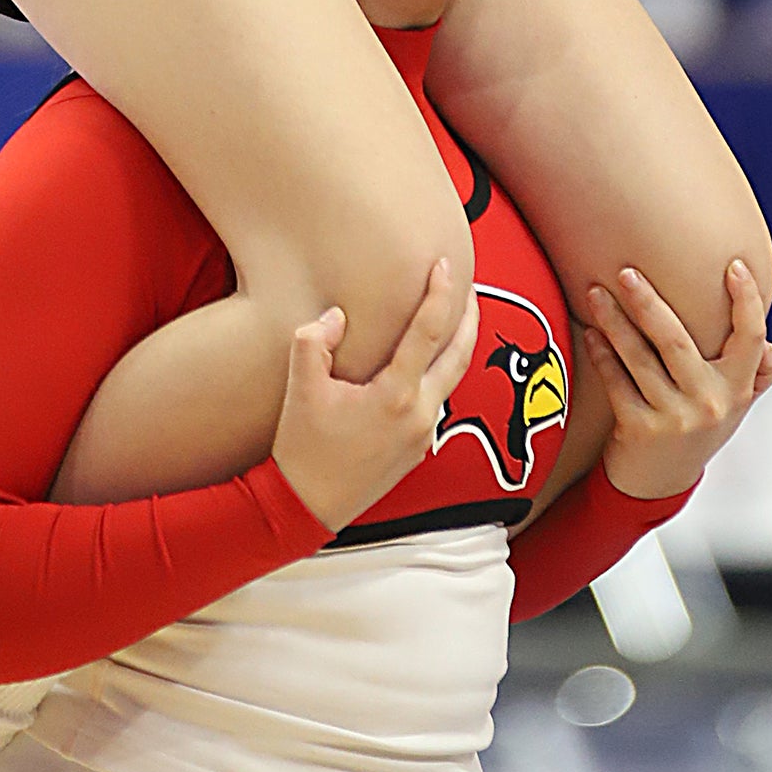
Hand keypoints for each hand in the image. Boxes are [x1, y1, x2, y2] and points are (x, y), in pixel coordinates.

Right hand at [271, 261, 479, 533]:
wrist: (305, 506)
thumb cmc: (303, 448)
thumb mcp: (300, 388)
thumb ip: (315, 340)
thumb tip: (339, 316)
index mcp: (396, 395)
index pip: (429, 332)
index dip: (439, 294)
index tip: (444, 265)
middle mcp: (419, 414)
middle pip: (459, 355)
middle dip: (469, 317)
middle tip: (471, 286)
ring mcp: (421, 435)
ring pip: (451, 380)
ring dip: (457, 346)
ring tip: (453, 319)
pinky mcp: (416, 450)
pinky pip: (436, 400)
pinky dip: (440, 372)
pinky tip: (426, 363)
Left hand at [583, 259, 771, 502]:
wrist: (660, 483)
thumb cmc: (698, 426)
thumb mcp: (733, 406)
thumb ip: (754, 376)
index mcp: (737, 389)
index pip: (751, 339)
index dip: (748, 301)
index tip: (733, 266)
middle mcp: (710, 403)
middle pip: (677, 341)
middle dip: (648, 303)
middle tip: (626, 272)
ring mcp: (674, 418)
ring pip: (639, 358)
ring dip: (614, 322)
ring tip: (595, 293)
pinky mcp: (640, 430)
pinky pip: (616, 382)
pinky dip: (602, 355)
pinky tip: (591, 332)